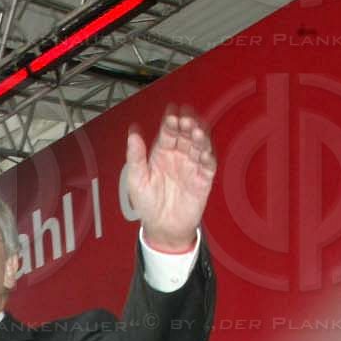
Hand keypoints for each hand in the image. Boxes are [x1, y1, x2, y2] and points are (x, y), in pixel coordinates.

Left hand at [125, 106, 216, 253]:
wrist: (162, 227)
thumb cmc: (147, 204)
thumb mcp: (136, 179)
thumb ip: (135, 156)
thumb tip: (132, 133)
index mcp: (161, 153)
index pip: (168, 132)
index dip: (170, 122)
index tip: (171, 113)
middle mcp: (178, 156)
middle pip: (185, 135)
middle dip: (186, 125)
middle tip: (185, 118)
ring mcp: (191, 166)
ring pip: (199, 146)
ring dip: (199, 137)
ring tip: (195, 130)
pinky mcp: (203, 179)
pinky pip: (208, 165)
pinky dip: (208, 157)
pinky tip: (205, 152)